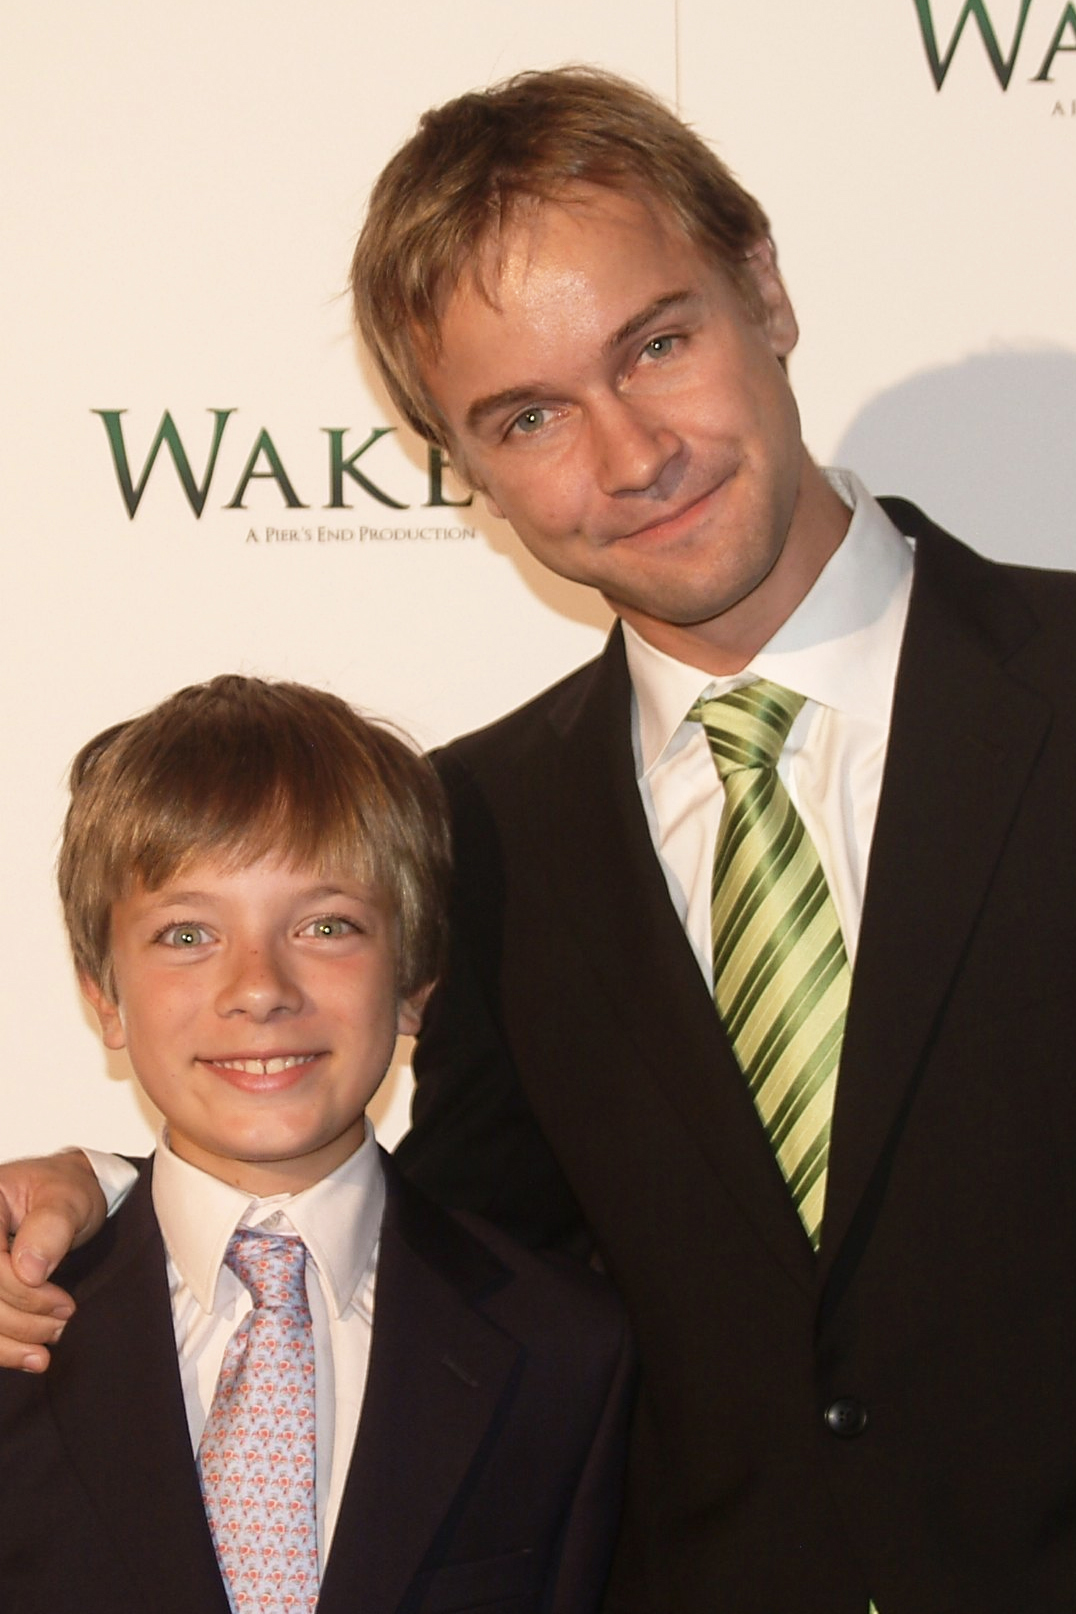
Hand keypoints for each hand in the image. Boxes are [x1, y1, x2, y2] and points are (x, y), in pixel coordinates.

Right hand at [0, 1150, 106, 1370]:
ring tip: (51, 1341)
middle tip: (63, 1322)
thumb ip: (51, 1227)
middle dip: (21, 1320)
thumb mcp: (69, 1197)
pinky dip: (2, 1349)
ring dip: (10, 1341)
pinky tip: (30, 1357)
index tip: (64, 1304)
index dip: (22, 1293)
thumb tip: (29, 1270)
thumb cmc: (66, 1191)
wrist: (65, 1199)